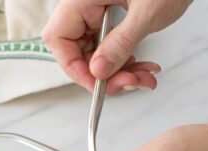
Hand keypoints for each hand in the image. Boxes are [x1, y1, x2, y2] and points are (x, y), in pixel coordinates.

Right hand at [42, 0, 191, 93]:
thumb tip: (98, 71)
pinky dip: (125, 60)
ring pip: (95, 51)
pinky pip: (108, 45)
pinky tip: (143, 67)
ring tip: (143, 77)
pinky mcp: (110, 15)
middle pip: (76, 49)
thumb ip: (121, 42)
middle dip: (103, 73)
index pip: (59, 38)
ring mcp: (97, 9)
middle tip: (128, 83)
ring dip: (118, 71)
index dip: (75, 67)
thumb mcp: (147, 12)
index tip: (98, 84)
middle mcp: (85, 3)